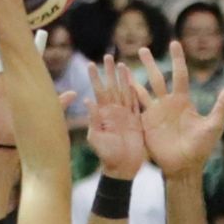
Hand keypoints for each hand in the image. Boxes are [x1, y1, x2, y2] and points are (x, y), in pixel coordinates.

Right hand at [0, 30, 68, 147]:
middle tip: (14, 20)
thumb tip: (74, 93)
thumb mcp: (46, 113)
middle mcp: (13, 78)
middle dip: (14, 38)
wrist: (10, 142)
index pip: (34, 59)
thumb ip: (60, 102)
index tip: (42, 30)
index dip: (38, 46)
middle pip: (13, 54)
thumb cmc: (29, 127)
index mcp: (27, 82)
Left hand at [86, 55, 145, 179]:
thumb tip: (87, 100)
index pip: (98, 91)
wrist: (123, 168)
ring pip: (124, 92)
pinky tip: (133, 80)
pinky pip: (135, 103)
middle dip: (109, 72)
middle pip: (111, 87)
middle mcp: (113, 112)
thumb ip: (93, 120)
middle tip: (107, 55)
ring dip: (122, 78)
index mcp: (103, 114)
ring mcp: (125, 116)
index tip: (90, 63)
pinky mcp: (136, 121)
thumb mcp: (96, 138)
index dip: (95, 78)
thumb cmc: (107, 156)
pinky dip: (134, 91)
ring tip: (121, 63)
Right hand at [134, 41, 223, 177]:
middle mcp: (167, 104)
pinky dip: (128, 96)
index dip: (177, 59)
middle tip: (143, 48)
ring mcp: (155, 113)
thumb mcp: (213, 126)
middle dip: (150, 63)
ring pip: (143, 90)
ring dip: (133, 77)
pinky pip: (135, 107)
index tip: (175, 43)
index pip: (180, 75)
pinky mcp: (146, 124)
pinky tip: (120, 85)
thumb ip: (221, 106)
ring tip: (123, 64)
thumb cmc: (201, 148)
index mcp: (183, 101)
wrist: (185, 167)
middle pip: (157, 78)